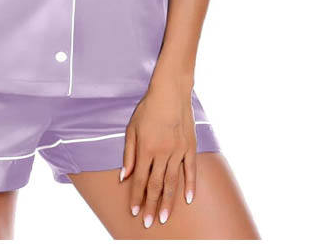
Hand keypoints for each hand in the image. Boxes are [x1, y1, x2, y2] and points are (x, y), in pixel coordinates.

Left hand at [120, 82, 195, 227]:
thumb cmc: (147, 109)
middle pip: (156, 185)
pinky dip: (190, 186)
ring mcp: (178, 150)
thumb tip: (124, 176)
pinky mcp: (190, 147)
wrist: (170, 92)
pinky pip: (191, 170)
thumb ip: (128, 154)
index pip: (139, 179)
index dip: (136, 197)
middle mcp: (162, 152)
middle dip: (151, 205)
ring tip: (164, 217)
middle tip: (149, 223)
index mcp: (146, 148)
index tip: (135, 212)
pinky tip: (188, 200)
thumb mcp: (131, 128)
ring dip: (168, 201)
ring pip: (172, 182)